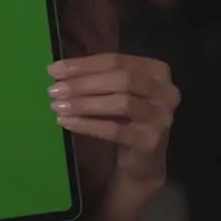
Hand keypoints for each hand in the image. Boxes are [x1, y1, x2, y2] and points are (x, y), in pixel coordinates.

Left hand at [48, 54, 179, 184]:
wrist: (143, 160)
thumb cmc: (126, 118)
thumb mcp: (116, 91)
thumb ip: (96, 77)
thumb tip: (57, 70)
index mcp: (156, 70)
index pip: (116, 60)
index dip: (83, 64)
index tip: (54, 70)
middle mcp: (166, 91)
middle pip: (121, 80)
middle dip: (83, 84)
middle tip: (54, 90)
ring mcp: (161, 117)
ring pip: (120, 103)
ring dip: (84, 104)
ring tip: (57, 106)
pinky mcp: (150, 141)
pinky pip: (114, 130)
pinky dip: (87, 125)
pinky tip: (66, 122)